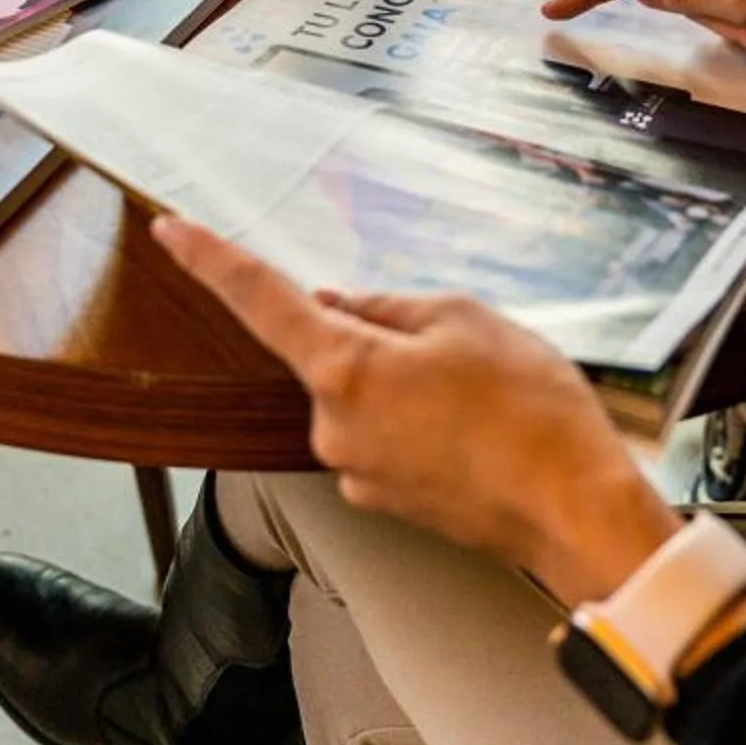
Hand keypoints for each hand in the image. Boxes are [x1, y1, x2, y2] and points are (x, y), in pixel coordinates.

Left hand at [153, 217, 675, 605]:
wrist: (574, 511)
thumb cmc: (531, 413)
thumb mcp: (464, 320)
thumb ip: (388, 308)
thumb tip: (342, 306)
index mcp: (344, 372)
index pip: (261, 301)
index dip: (211, 261)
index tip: (172, 232)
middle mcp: (333, 429)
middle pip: (333, 353)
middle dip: (384, 336)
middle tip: (461, 347)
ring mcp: (357, 472)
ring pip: (365, 395)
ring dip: (410, 381)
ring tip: (486, 394)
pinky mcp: (385, 500)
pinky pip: (387, 434)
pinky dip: (422, 419)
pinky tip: (480, 426)